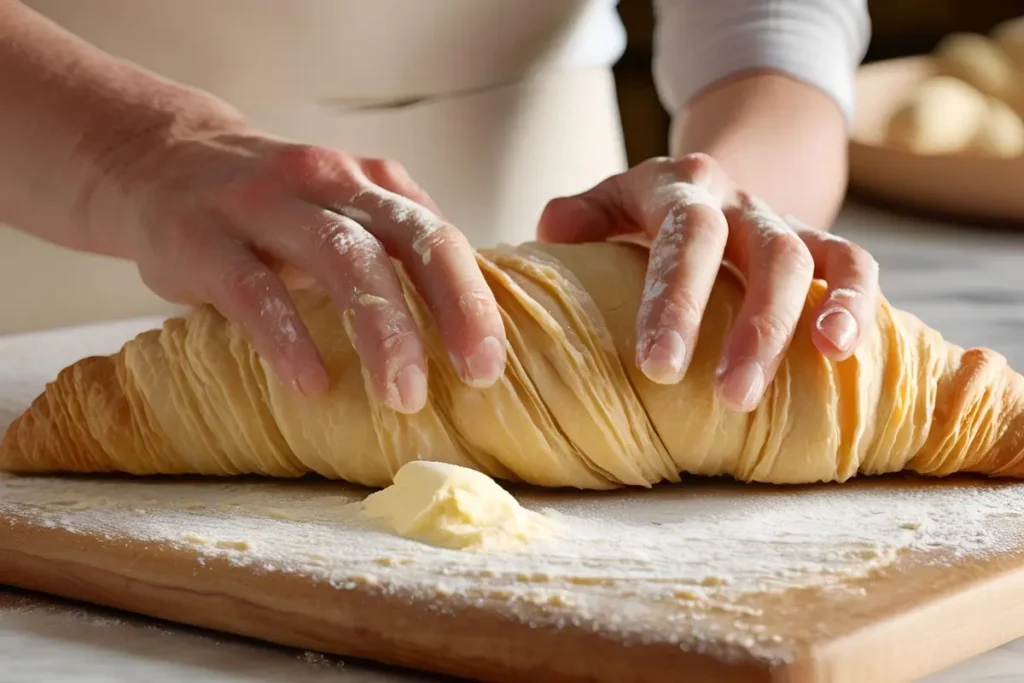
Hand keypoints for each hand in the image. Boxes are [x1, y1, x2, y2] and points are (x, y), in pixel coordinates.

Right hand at [104, 131, 506, 411]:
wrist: (159, 161)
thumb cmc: (272, 210)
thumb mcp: (342, 214)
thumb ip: (395, 253)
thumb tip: (462, 327)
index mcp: (371, 184)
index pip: (439, 237)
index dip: (473, 300)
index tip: (491, 365)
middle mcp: (328, 181)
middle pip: (406, 238)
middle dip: (450, 309)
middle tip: (473, 376)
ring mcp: (264, 203)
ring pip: (340, 256)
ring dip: (381, 329)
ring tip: (401, 395)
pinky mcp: (202, 236)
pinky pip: (254, 289)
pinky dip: (288, 338)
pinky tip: (311, 384)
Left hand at [537, 154, 879, 412]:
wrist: (704, 183)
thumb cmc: (642, 217)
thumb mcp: (607, 203)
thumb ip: (580, 217)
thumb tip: (554, 229)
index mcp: (677, 189)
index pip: (685, 236)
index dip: (676, 299)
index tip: (659, 366)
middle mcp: (736, 199)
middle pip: (756, 251)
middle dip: (749, 327)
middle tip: (728, 396)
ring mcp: (780, 220)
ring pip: (805, 260)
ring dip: (801, 323)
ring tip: (809, 370)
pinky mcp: (818, 241)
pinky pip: (852, 263)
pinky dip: (854, 303)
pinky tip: (842, 352)